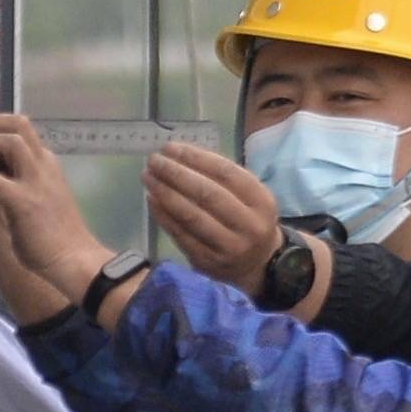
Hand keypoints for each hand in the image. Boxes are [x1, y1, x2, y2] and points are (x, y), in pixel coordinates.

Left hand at [0, 114, 101, 319]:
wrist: (75, 260)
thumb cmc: (57, 237)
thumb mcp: (42, 198)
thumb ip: (22, 183)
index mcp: (46, 164)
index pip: (22, 128)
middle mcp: (43, 166)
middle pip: (18, 122)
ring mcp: (36, 182)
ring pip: (10, 140)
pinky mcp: (24, 203)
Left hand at [145, 142, 288, 289]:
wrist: (257, 264)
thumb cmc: (247, 219)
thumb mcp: (249, 197)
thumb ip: (222, 178)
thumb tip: (178, 156)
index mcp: (262, 201)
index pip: (226, 172)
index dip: (195, 158)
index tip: (171, 147)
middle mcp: (249, 225)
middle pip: (207, 193)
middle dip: (176, 174)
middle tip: (154, 160)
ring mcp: (229, 246)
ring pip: (192, 216)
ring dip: (165, 193)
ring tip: (148, 177)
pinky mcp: (209, 261)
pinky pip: (181, 235)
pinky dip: (163, 215)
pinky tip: (152, 199)